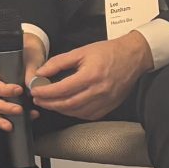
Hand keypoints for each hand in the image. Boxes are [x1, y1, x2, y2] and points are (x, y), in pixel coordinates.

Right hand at [0, 57, 27, 133]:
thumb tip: (30, 85)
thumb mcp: (31, 58)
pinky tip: (25, 120)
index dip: (3, 89)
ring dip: (1, 118)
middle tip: (19, 109)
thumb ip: (31, 70)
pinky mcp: (2, 103)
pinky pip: (0, 115)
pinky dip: (8, 121)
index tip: (18, 90)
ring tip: (11, 125)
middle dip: (3, 107)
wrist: (32, 57)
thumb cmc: (28, 55)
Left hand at [27, 33, 150, 122]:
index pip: (62, 89)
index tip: (35, 91)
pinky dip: (75, 113)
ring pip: (77, 112)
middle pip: (68, 104)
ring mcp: (106, 101)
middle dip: (50, 104)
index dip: (46, 92)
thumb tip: (41, 71)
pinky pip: (89, 115)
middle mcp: (99, 91)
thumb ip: (59, 62)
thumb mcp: (81, 51)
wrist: (133, 57)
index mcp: (91, 75)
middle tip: (38, 100)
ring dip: (61, 109)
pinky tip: (68, 107)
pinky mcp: (110, 106)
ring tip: (50, 103)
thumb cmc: (108, 52)